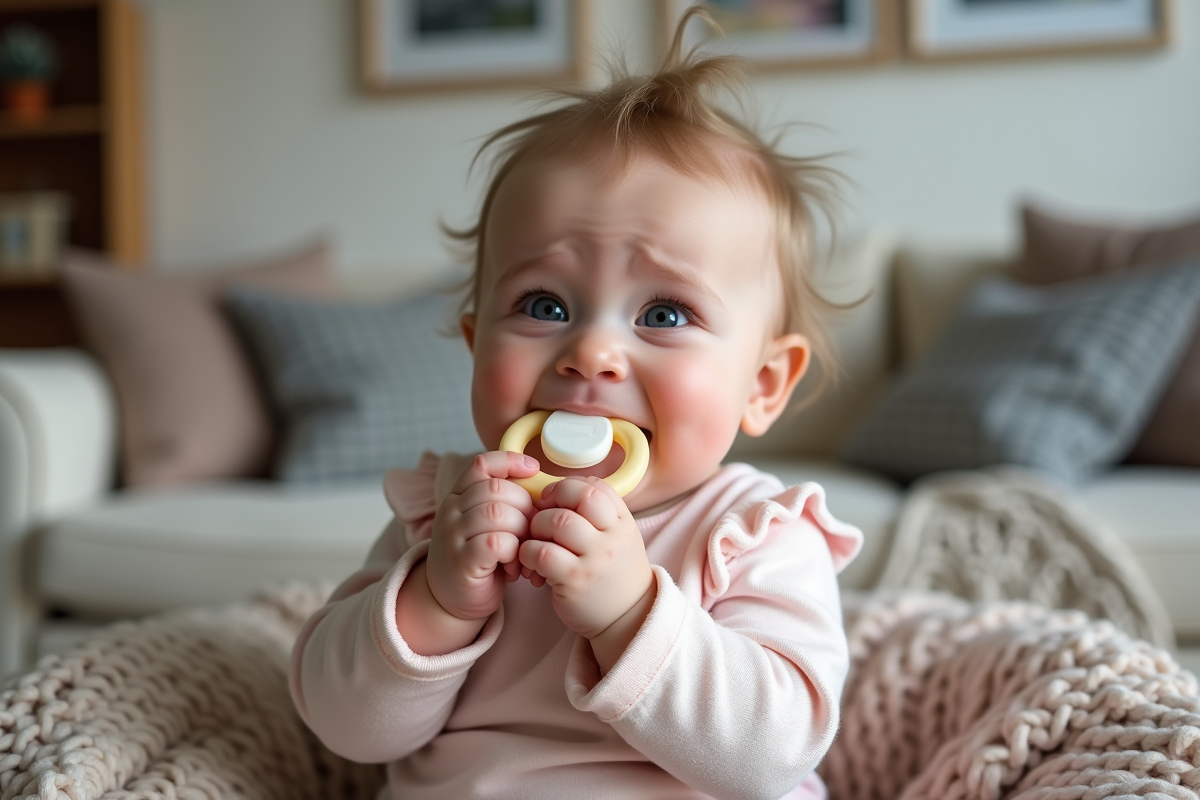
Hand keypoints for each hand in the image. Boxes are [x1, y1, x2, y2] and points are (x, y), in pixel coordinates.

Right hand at [425, 451, 538, 620]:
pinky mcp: (462, 561)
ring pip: (498, 513)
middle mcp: (451, 511)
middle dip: (525, 506)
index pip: (481, 464)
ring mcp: (453, 535)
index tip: (533, 470)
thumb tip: (542, 487)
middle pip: (496, 488)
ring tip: (524, 550)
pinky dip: (514, 552)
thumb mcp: (485, 523)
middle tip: (532, 531)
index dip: (510, 461)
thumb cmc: (477, 558)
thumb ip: (503, 503)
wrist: (448, 599)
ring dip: (521, 531)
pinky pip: (496, 542)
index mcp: (458, 496)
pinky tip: (515, 566)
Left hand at [519, 477, 653, 645]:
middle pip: (578, 497)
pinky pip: (543, 553)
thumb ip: (597, 516)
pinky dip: (529, 552)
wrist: (627, 618)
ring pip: (558, 521)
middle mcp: (613, 537)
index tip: (555, 499)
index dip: (569, 487)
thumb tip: (556, 492)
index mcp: (623, 523)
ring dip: (537, 526)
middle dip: (551, 501)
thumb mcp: (618, 539)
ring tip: (536, 540)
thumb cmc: (613, 575)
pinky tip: (532, 561)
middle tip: (542, 516)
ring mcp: (596, 559)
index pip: (596, 487)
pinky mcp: (575, 580)